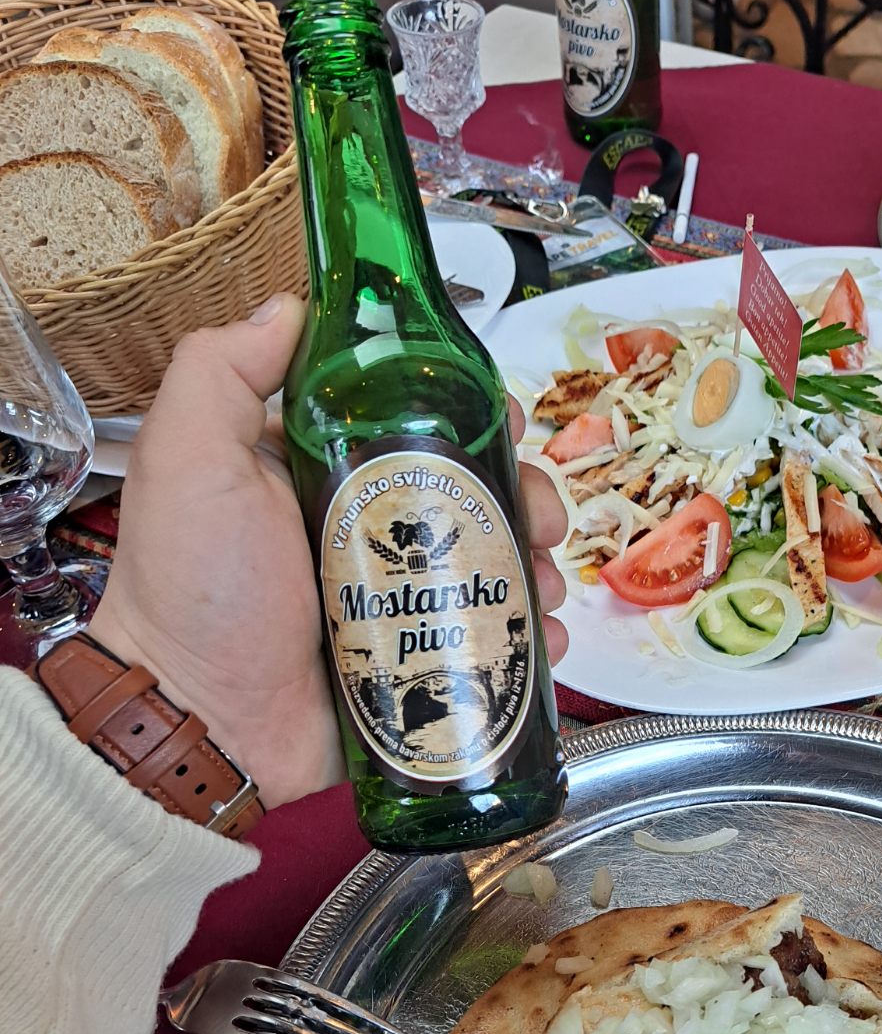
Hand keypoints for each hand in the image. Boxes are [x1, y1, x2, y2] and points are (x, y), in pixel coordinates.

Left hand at [90, 295, 568, 809]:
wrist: (202, 726)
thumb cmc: (192, 594)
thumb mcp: (187, 462)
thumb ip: (222, 373)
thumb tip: (290, 306)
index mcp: (316, 470)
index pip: (410, 418)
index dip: (468, 411)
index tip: (503, 420)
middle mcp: (362, 530)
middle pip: (470, 491)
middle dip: (521, 494)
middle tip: (536, 519)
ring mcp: (396, 602)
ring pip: (493, 563)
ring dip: (535, 565)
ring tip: (542, 585)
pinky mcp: (418, 664)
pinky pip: (492, 641)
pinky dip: (530, 637)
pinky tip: (540, 638)